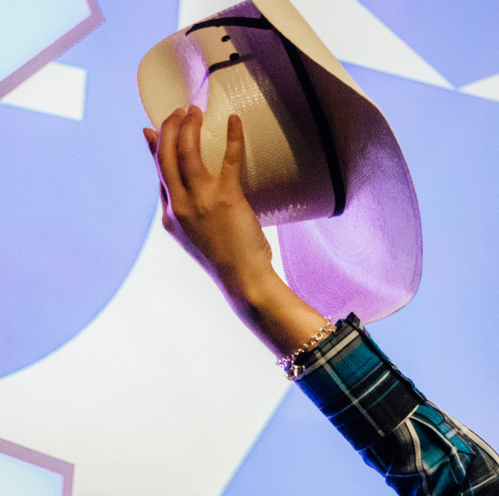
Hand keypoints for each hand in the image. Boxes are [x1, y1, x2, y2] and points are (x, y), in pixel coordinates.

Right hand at [144, 106, 324, 355]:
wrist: (244, 281)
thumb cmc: (226, 260)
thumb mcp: (196, 236)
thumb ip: (187, 212)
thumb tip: (184, 194)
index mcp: (171, 214)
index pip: (158, 173)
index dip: (156, 147)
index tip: (154, 129)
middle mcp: (180, 205)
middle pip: (165, 156)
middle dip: (169, 128)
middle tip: (179, 110)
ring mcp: (201, 200)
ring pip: (186, 153)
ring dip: (189, 127)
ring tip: (195, 111)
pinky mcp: (226, 198)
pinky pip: (227, 159)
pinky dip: (232, 137)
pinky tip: (234, 121)